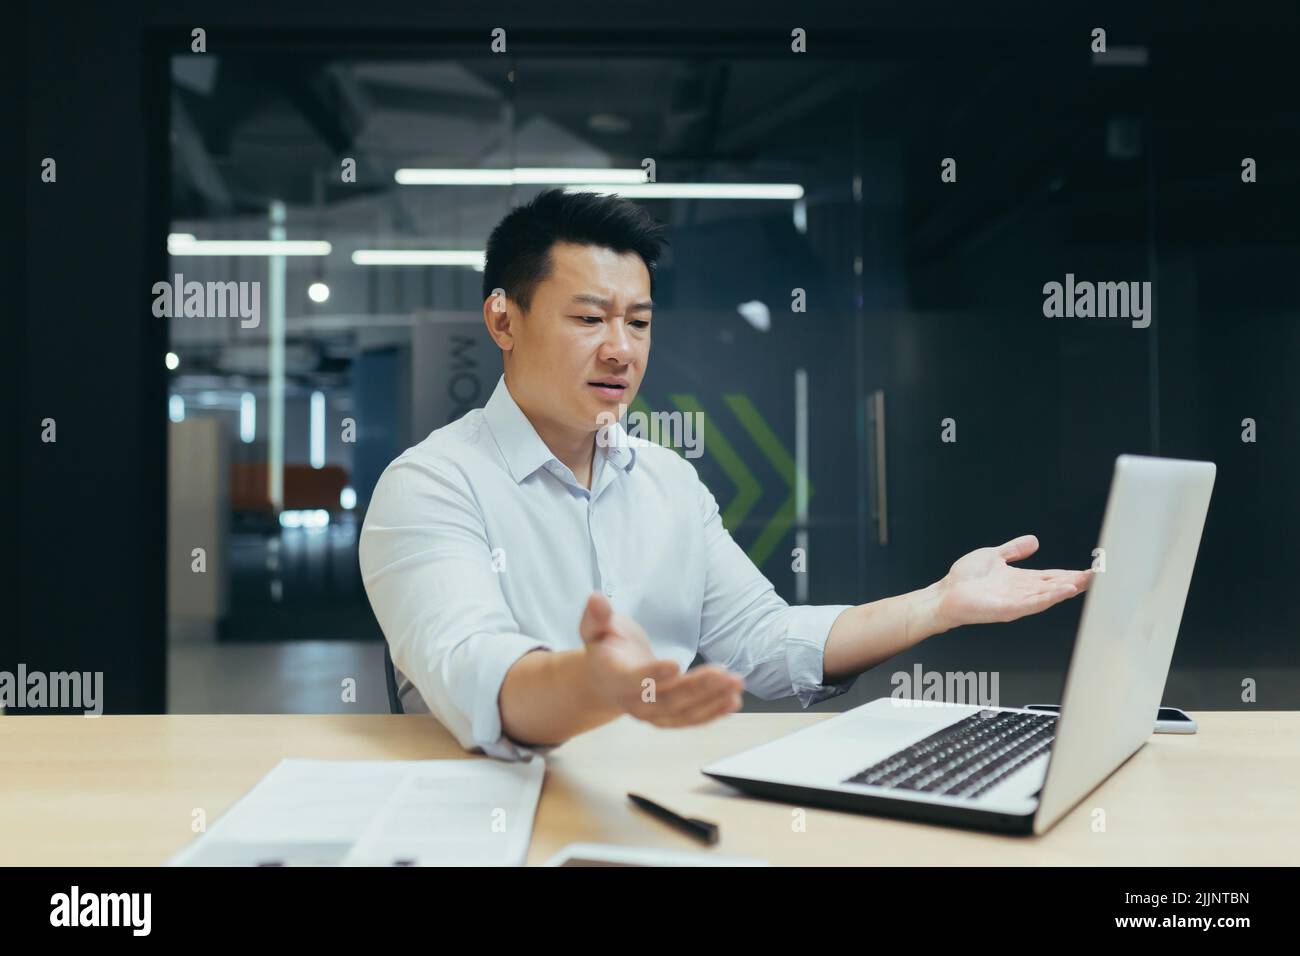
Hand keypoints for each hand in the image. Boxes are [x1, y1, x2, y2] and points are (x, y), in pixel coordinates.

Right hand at [578, 592, 743, 727]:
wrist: (605, 678)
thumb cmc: (605, 647)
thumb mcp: (595, 627)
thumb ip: (597, 616)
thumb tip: (596, 598)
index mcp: (614, 677)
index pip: (633, 680)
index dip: (652, 674)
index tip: (675, 665)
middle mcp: (632, 702)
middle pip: (667, 699)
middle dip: (697, 687)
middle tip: (723, 673)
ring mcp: (651, 714)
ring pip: (683, 712)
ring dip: (712, 700)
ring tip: (736, 684)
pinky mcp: (667, 717)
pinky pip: (691, 719)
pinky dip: (713, 712)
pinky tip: (733, 701)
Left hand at [932, 534, 1090, 631]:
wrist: (946, 593)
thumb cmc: (965, 579)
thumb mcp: (994, 556)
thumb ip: (1014, 550)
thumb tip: (1034, 541)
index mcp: (1021, 581)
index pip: (1052, 577)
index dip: (1072, 573)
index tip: (1092, 569)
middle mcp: (1022, 592)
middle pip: (1055, 587)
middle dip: (1076, 581)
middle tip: (1098, 575)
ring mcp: (1016, 602)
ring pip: (1048, 596)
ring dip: (1066, 589)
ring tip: (1085, 581)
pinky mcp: (1007, 609)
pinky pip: (1031, 603)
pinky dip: (1048, 597)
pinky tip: (1061, 591)